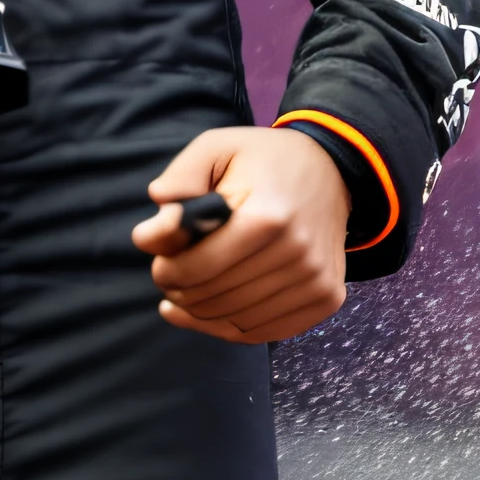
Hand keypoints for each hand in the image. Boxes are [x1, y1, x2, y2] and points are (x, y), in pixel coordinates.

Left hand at [130, 127, 351, 343]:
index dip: (168, 272)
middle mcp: (297, 254)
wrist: (332, 171)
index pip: (201, 267)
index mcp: (266, 216)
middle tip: (170, 279)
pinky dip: (230, 328)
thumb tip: (147, 236)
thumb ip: (179, 182)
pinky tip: (208, 315)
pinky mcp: (326, 298)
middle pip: (218, 297)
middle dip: (181, 292)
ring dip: (202, 314)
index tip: (159, 264)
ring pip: (239, 321)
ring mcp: (316, 280)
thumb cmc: (263, 159)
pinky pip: (266, 332)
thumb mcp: (216, 148)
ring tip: (184, 297)